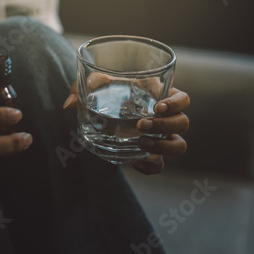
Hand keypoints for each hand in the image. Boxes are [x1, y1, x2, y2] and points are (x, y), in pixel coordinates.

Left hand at [63, 82, 189, 174]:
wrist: (101, 115)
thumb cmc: (104, 93)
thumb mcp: (93, 87)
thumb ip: (82, 88)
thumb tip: (69, 104)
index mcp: (160, 96)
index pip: (183, 99)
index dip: (176, 104)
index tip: (157, 107)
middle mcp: (166, 118)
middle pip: (183, 123)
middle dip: (165, 125)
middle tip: (140, 125)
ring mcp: (161, 137)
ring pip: (180, 146)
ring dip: (163, 146)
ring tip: (140, 143)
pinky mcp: (152, 154)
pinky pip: (161, 165)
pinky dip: (151, 167)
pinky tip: (135, 163)